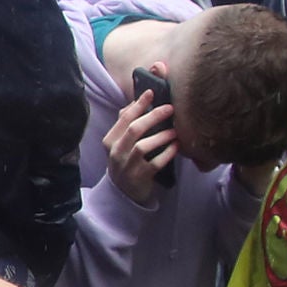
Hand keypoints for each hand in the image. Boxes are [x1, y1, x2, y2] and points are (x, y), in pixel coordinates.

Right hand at [102, 92, 177, 207]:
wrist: (123, 193)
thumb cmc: (126, 161)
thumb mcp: (120, 143)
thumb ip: (126, 123)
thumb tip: (138, 100)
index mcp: (110, 140)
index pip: (124, 118)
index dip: (138, 104)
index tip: (151, 92)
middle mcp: (116, 152)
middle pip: (134, 129)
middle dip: (153, 116)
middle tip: (170, 108)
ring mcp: (127, 166)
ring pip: (143, 146)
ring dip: (161, 136)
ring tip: (175, 130)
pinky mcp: (139, 177)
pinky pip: (155, 163)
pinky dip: (167, 153)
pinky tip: (176, 146)